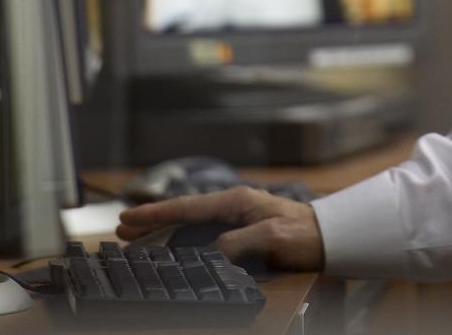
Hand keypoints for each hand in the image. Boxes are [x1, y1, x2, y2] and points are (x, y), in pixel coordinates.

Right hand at [116, 186, 325, 271]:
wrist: (330, 237)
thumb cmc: (304, 234)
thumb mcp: (270, 237)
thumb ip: (239, 242)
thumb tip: (212, 251)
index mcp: (236, 200)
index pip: (187, 207)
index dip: (155, 214)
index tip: (128, 218)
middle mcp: (233, 205)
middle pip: (183, 213)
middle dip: (152, 221)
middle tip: (122, 230)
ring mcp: (237, 216)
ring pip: (190, 223)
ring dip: (164, 231)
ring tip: (137, 239)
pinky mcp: (242, 230)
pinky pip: (203, 233)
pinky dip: (182, 239)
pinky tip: (172, 247)